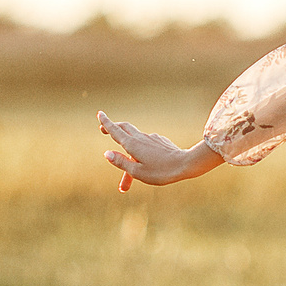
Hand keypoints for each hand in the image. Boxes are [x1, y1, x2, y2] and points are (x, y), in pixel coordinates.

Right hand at [98, 110, 221, 191]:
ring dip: (129, 149)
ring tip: (128, 170)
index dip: (106, 122)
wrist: (185, 164)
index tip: (100, 113)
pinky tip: (146, 160)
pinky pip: (147, 144)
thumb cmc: (161, 171)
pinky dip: (141, 151)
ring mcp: (152, 138)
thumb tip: (106, 153)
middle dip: (114, 127)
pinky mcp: (161, 142)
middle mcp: (141, 138)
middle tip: (104, 128)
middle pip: (124, 128)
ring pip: (136, 140)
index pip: (115, 130)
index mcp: (132, 145)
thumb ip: (121, 162)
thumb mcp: (137, 171)